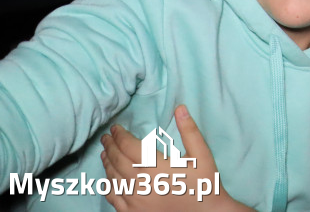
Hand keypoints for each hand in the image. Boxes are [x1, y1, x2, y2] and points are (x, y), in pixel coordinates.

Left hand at [100, 105, 248, 210]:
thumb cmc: (204, 183)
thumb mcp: (201, 154)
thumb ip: (189, 130)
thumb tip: (179, 107)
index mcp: (156, 167)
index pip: (129, 146)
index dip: (120, 136)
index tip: (116, 128)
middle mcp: (141, 184)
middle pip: (118, 161)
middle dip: (110, 146)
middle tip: (106, 137)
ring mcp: (135, 201)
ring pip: (113, 178)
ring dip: (107, 164)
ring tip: (105, 153)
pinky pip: (114, 198)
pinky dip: (108, 186)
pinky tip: (108, 179)